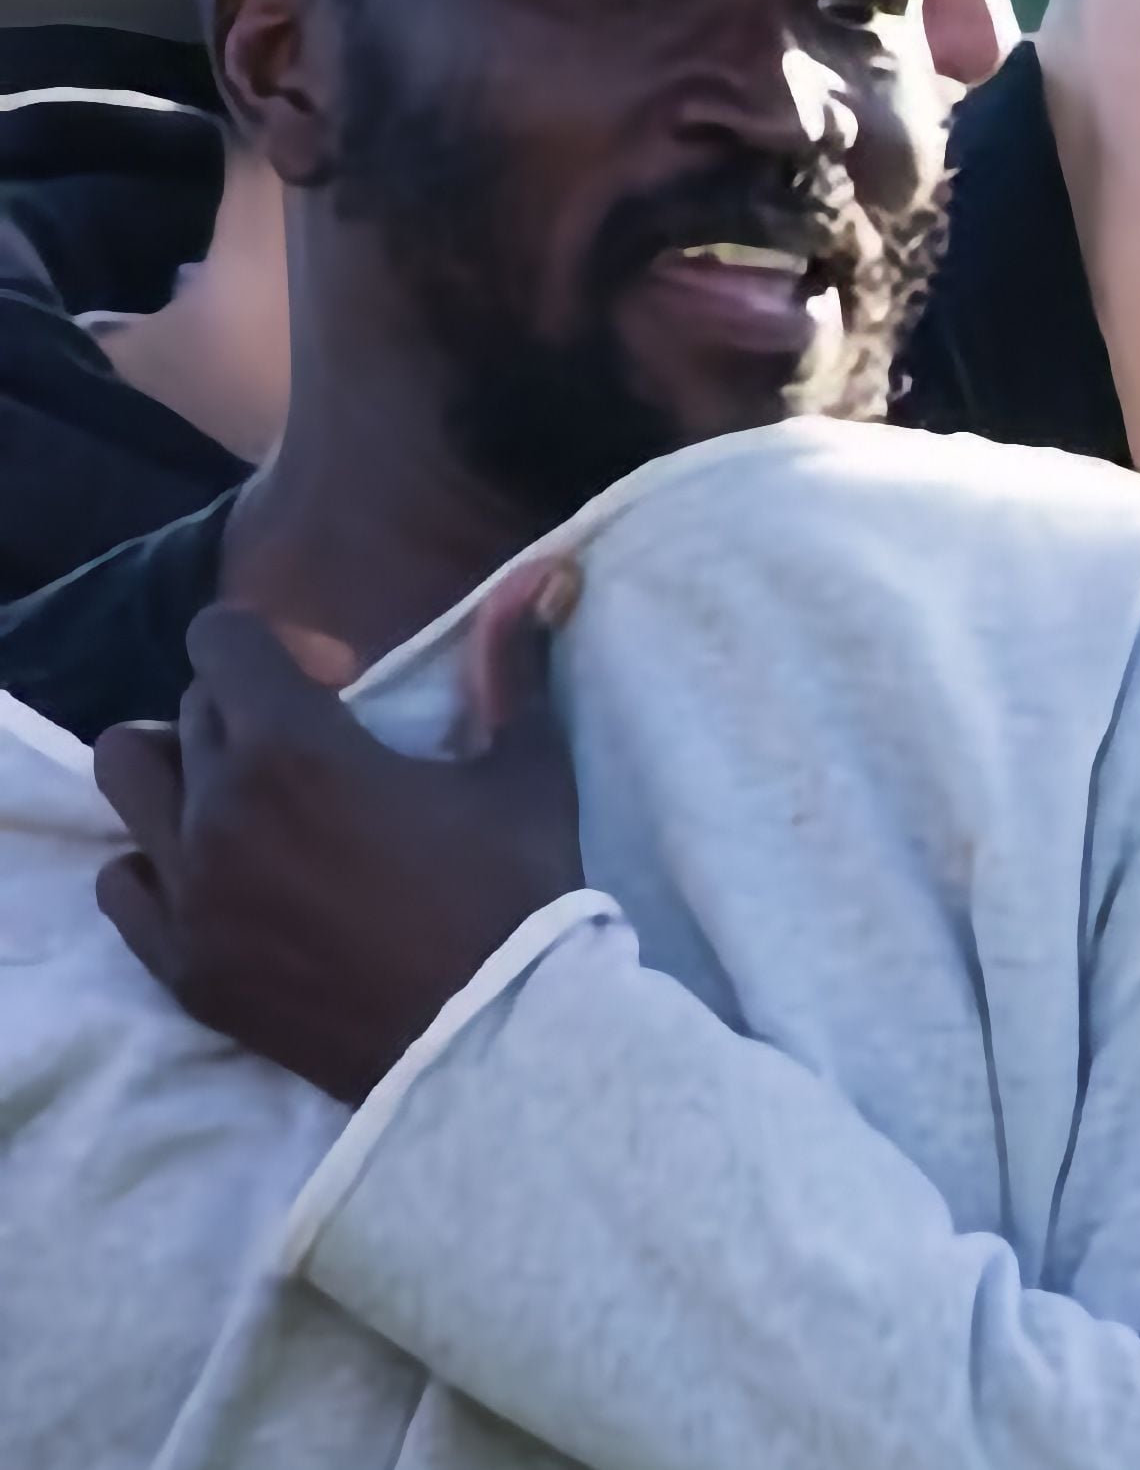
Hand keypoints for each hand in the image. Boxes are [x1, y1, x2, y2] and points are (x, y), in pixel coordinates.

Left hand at [93, 562, 587, 1102]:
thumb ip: (511, 665)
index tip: (337, 682)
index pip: (221, 640)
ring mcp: (189, 892)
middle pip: (187, 708)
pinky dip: (158, 864)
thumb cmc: (517, 895)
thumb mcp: (523, 771)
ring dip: (181, 773)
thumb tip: (544, 570)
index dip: (279, 644)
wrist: (492, 1042)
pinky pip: (122, 883)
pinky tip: (226, 876)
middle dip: (246, 707)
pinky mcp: (182, 963)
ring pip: (129, 781)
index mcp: (295, 746)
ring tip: (250, 805)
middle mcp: (218, 808)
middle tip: (317, 748)